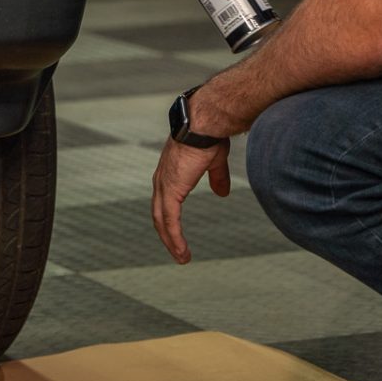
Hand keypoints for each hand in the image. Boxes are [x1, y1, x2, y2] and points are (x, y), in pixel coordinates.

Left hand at [151, 134, 230, 263]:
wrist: (206, 123)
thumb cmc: (210, 135)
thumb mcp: (214, 160)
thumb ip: (216, 177)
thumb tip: (222, 194)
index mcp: (171, 172)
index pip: (164, 200)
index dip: (169, 217)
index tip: (176, 232)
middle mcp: (162, 179)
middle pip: (159, 214)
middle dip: (167, 234)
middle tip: (177, 251)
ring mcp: (164, 186)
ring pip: (162, 221)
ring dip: (171, 241)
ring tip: (182, 258)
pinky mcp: (171, 191)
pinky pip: (170, 221)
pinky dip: (174, 239)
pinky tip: (182, 252)